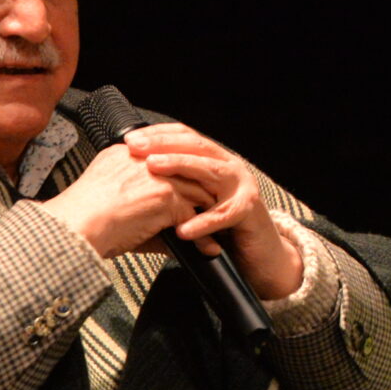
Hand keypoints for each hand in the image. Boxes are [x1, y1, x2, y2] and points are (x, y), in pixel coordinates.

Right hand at [41, 140, 217, 260]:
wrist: (74, 228)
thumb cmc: (81, 221)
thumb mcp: (109, 202)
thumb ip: (137, 203)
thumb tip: (162, 226)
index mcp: (123, 156)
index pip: (163, 158)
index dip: (180, 176)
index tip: (192, 191)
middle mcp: (141, 159)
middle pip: (184, 169)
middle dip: (200, 191)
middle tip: (214, 210)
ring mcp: (155, 175)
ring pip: (194, 190)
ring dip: (208, 212)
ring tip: (216, 230)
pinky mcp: (165, 195)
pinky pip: (193, 216)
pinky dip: (202, 236)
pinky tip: (206, 249)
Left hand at [122, 124, 304, 301]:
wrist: (260, 255)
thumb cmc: (222, 229)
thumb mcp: (195, 201)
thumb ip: (176, 187)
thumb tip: (137, 176)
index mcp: (215, 161)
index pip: (186, 137)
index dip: (158, 134)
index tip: (130, 139)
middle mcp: (229, 167)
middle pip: (195, 146)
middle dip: (163, 144)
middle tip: (135, 147)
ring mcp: (241, 186)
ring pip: (209, 170)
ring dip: (180, 166)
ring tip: (153, 168)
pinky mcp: (249, 211)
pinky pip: (224, 215)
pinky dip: (203, 222)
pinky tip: (182, 229)